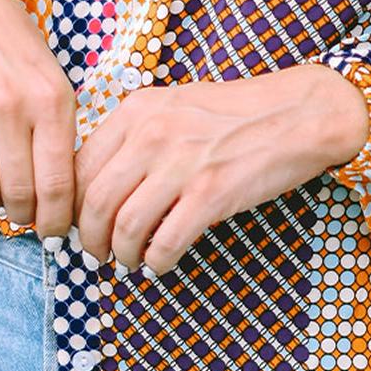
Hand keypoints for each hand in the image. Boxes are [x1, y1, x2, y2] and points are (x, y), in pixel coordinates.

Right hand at [0, 0, 78, 235]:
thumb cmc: (11, 49)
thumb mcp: (50, 80)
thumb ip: (56, 135)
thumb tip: (57, 202)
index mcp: (51, 100)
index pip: (58, 184)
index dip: (56, 221)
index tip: (54, 233)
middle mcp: (11, 106)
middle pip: (19, 195)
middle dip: (23, 215)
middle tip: (22, 214)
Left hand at [71, 64, 370, 275]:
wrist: (299, 112)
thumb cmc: (238, 114)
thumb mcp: (174, 107)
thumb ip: (136, 137)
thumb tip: (101, 187)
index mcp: (137, 110)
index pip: (80, 166)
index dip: (71, 205)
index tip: (77, 225)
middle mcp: (152, 133)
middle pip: (93, 201)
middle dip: (89, 238)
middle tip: (97, 254)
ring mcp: (182, 163)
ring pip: (124, 226)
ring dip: (121, 254)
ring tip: (128, 262)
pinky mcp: (212, 192)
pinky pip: (165, 242)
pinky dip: (156, 262)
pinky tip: (160, 264)